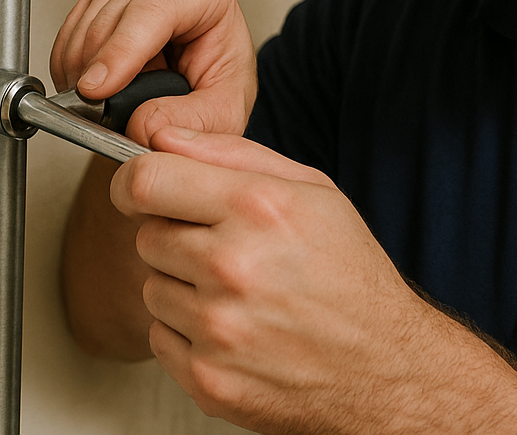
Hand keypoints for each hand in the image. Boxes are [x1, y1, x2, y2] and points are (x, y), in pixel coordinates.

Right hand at [49, 0, 256, 145]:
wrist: (202, 83)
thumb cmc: (219, 84)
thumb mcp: (224, 114)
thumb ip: (193, 122)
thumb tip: (146, 123)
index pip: (154, 7)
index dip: (120, 50)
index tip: (98, 90)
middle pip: (111, 16)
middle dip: (98, 69)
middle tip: (105, 112)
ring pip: (84, 25)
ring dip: (83, 71)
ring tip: (109, 102)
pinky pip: (68, 31)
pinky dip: (70, 66)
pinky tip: (95, 86)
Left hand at [113, 130, 516, 434]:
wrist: (384, 367)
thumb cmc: (350, 277)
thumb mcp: (312, 191)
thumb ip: (231, 154)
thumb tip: (165, 138)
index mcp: (257, 209)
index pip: (145, 180)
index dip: (132, 181)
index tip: (139, 189)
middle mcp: (232, 267)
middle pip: (146, 235)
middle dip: (176, 238)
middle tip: (224, 250)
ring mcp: (218, 329)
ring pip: (152, 290)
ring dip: (183, 289)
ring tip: (238, 294)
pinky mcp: (208, 379)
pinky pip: (159, 339)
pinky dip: (187, 335)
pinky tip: (234, 330)